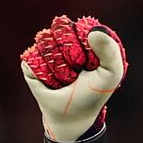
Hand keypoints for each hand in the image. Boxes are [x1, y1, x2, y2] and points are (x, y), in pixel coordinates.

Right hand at [20, 16, 126, 141]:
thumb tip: (93, 31)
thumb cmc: (93, 94)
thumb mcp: (111, 74)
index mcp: (81, 36)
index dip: (83, 43)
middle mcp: (61, 39)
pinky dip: (45, 74)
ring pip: (45, 43)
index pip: (78, 25)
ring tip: (66, 78)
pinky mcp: (30, 63)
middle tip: (77, 71)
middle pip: (59, 30)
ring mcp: (44, 50)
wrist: (73, 117)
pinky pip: (34, 59)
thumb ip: (112, 51)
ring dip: (58, 66)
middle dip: (70, 54)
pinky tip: (53, 82)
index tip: (89, 62)